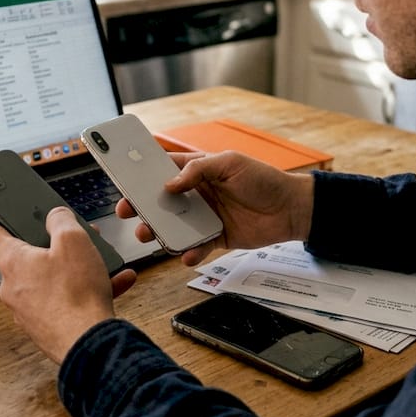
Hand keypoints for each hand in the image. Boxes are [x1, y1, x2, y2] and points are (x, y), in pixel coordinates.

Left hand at [0, 207, 137, 363]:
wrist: (89, 345)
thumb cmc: (76, 295)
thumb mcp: (74, 240)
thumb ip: (61, 220)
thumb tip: (56, 216)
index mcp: (13, 262)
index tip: (5, 211)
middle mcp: (14, 288)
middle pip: (29, 256)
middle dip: (55, 244)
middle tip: (75, 237)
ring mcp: (29, 311)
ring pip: (52, 279)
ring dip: (77, 268)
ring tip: (103, 262)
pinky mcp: (47, 327)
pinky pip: (65, 300)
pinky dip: (86, 291)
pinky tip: (114, 284)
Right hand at [116, 151, 313, 266]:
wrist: (292, 209)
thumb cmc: (264, 179)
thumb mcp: (230, 163)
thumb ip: (198, 170)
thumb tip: (170, 184)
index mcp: (198, 171)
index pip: (164, 170)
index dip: (143, 175)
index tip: (123, 181)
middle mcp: (198, 194)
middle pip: (162, 201)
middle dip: (142, 207)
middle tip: (127, 212)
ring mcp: (205, 217)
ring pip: (174, 226)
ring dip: (160, 231)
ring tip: (151, 236)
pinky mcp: (216, 238)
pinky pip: (196, 247)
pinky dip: (188, 252)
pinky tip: (186, 254)